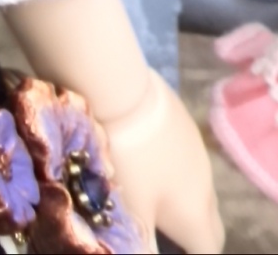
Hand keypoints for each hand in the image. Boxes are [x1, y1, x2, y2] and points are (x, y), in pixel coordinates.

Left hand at [102, 71, 222, 254]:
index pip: (208, 250)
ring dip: (185, 203)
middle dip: (194, 236)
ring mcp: (199, 155)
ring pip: (201, 192)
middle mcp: (206, 188)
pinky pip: (190, 164)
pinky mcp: (187, 128)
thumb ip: (142, 241)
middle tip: (166, 236)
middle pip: (210, 225)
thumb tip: (143, 252)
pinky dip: (177, 174)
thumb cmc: (128, 160)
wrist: (125, 94)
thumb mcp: (131, 209)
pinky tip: (150, 163)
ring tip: (154, 201)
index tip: (172, 249)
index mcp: (195, 215)